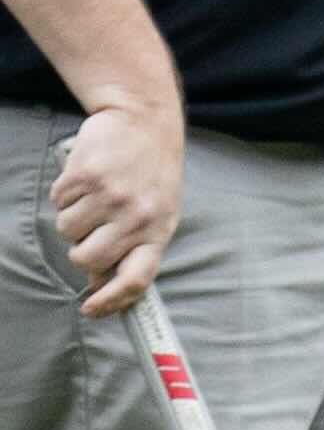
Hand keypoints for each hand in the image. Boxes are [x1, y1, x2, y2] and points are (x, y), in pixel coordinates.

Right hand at [51, 95, 176, 321]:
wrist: (144, 120)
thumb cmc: (151, 172)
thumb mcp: (158, 211)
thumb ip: (133, 246)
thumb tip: (98, 281)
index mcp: (159, 229)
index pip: (138, 278)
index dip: (112, 300)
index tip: (91, 310)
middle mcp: (136, 216)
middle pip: (87, 260)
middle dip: (81, 249)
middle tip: (93, 226)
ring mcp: (111, 196)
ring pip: (67, 231)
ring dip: (73, 216)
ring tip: (96, 194)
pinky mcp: (85, 176)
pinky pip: (58, 201)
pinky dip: (65, 193)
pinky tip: (87, 177)